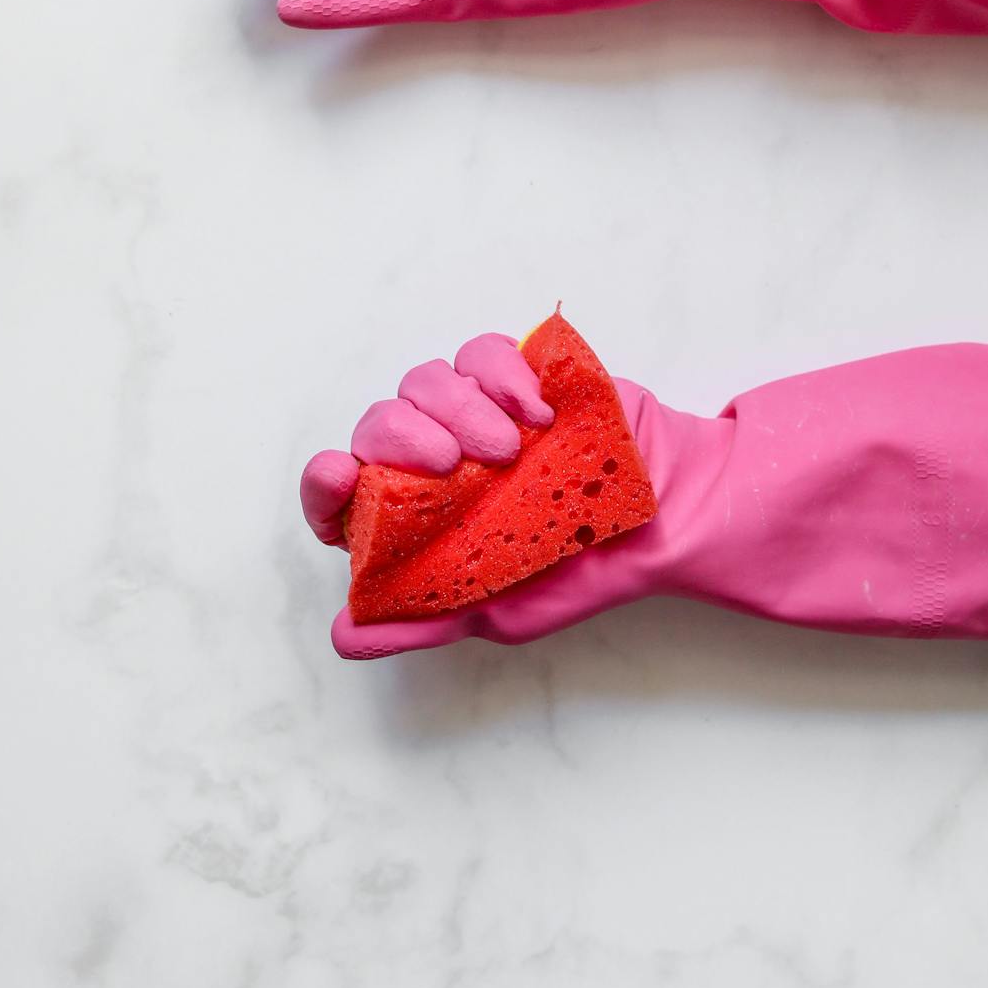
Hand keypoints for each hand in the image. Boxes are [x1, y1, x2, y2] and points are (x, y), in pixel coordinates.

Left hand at [300, 330, 697, 658]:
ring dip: (460, 407)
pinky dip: (501, 374)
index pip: (342, 495)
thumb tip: (343, 634)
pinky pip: (483, 353)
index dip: (325, 484)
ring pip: (425, 381)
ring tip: (509, 447)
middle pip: (379, 424)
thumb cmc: (577, 571)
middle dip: (403, 437)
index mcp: (415, 518)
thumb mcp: (494, 611)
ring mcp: (474, 411)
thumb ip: (420, 617)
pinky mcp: (515, 373)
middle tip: (453, 465)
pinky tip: (535, 411)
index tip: (339, 473)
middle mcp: (434, 459)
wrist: (662, 518)